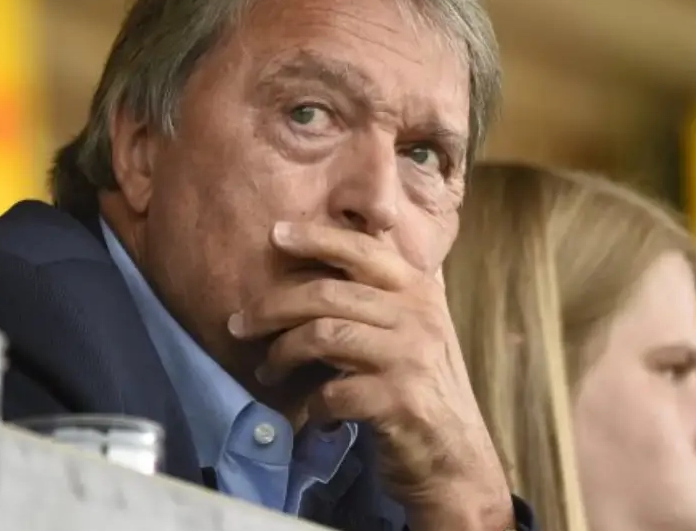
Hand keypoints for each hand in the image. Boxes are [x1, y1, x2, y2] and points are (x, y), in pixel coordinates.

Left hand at [229, 222, 514, 530]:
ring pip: (323, 335)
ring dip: (282, 354)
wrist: (457, 461)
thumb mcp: (413, 332)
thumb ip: (382, 297)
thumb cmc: (423, 392)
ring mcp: (411, 357)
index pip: (363, 250)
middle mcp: (418, 316)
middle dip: (272, 307)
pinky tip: (312, 413)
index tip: (275, 234)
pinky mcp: (400, 401)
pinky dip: (312, 404)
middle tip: (238, 324)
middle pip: (327, 293)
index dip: (317, 238)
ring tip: (266, 371)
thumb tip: (327, 257)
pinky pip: (332, 392)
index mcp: (419, 291)